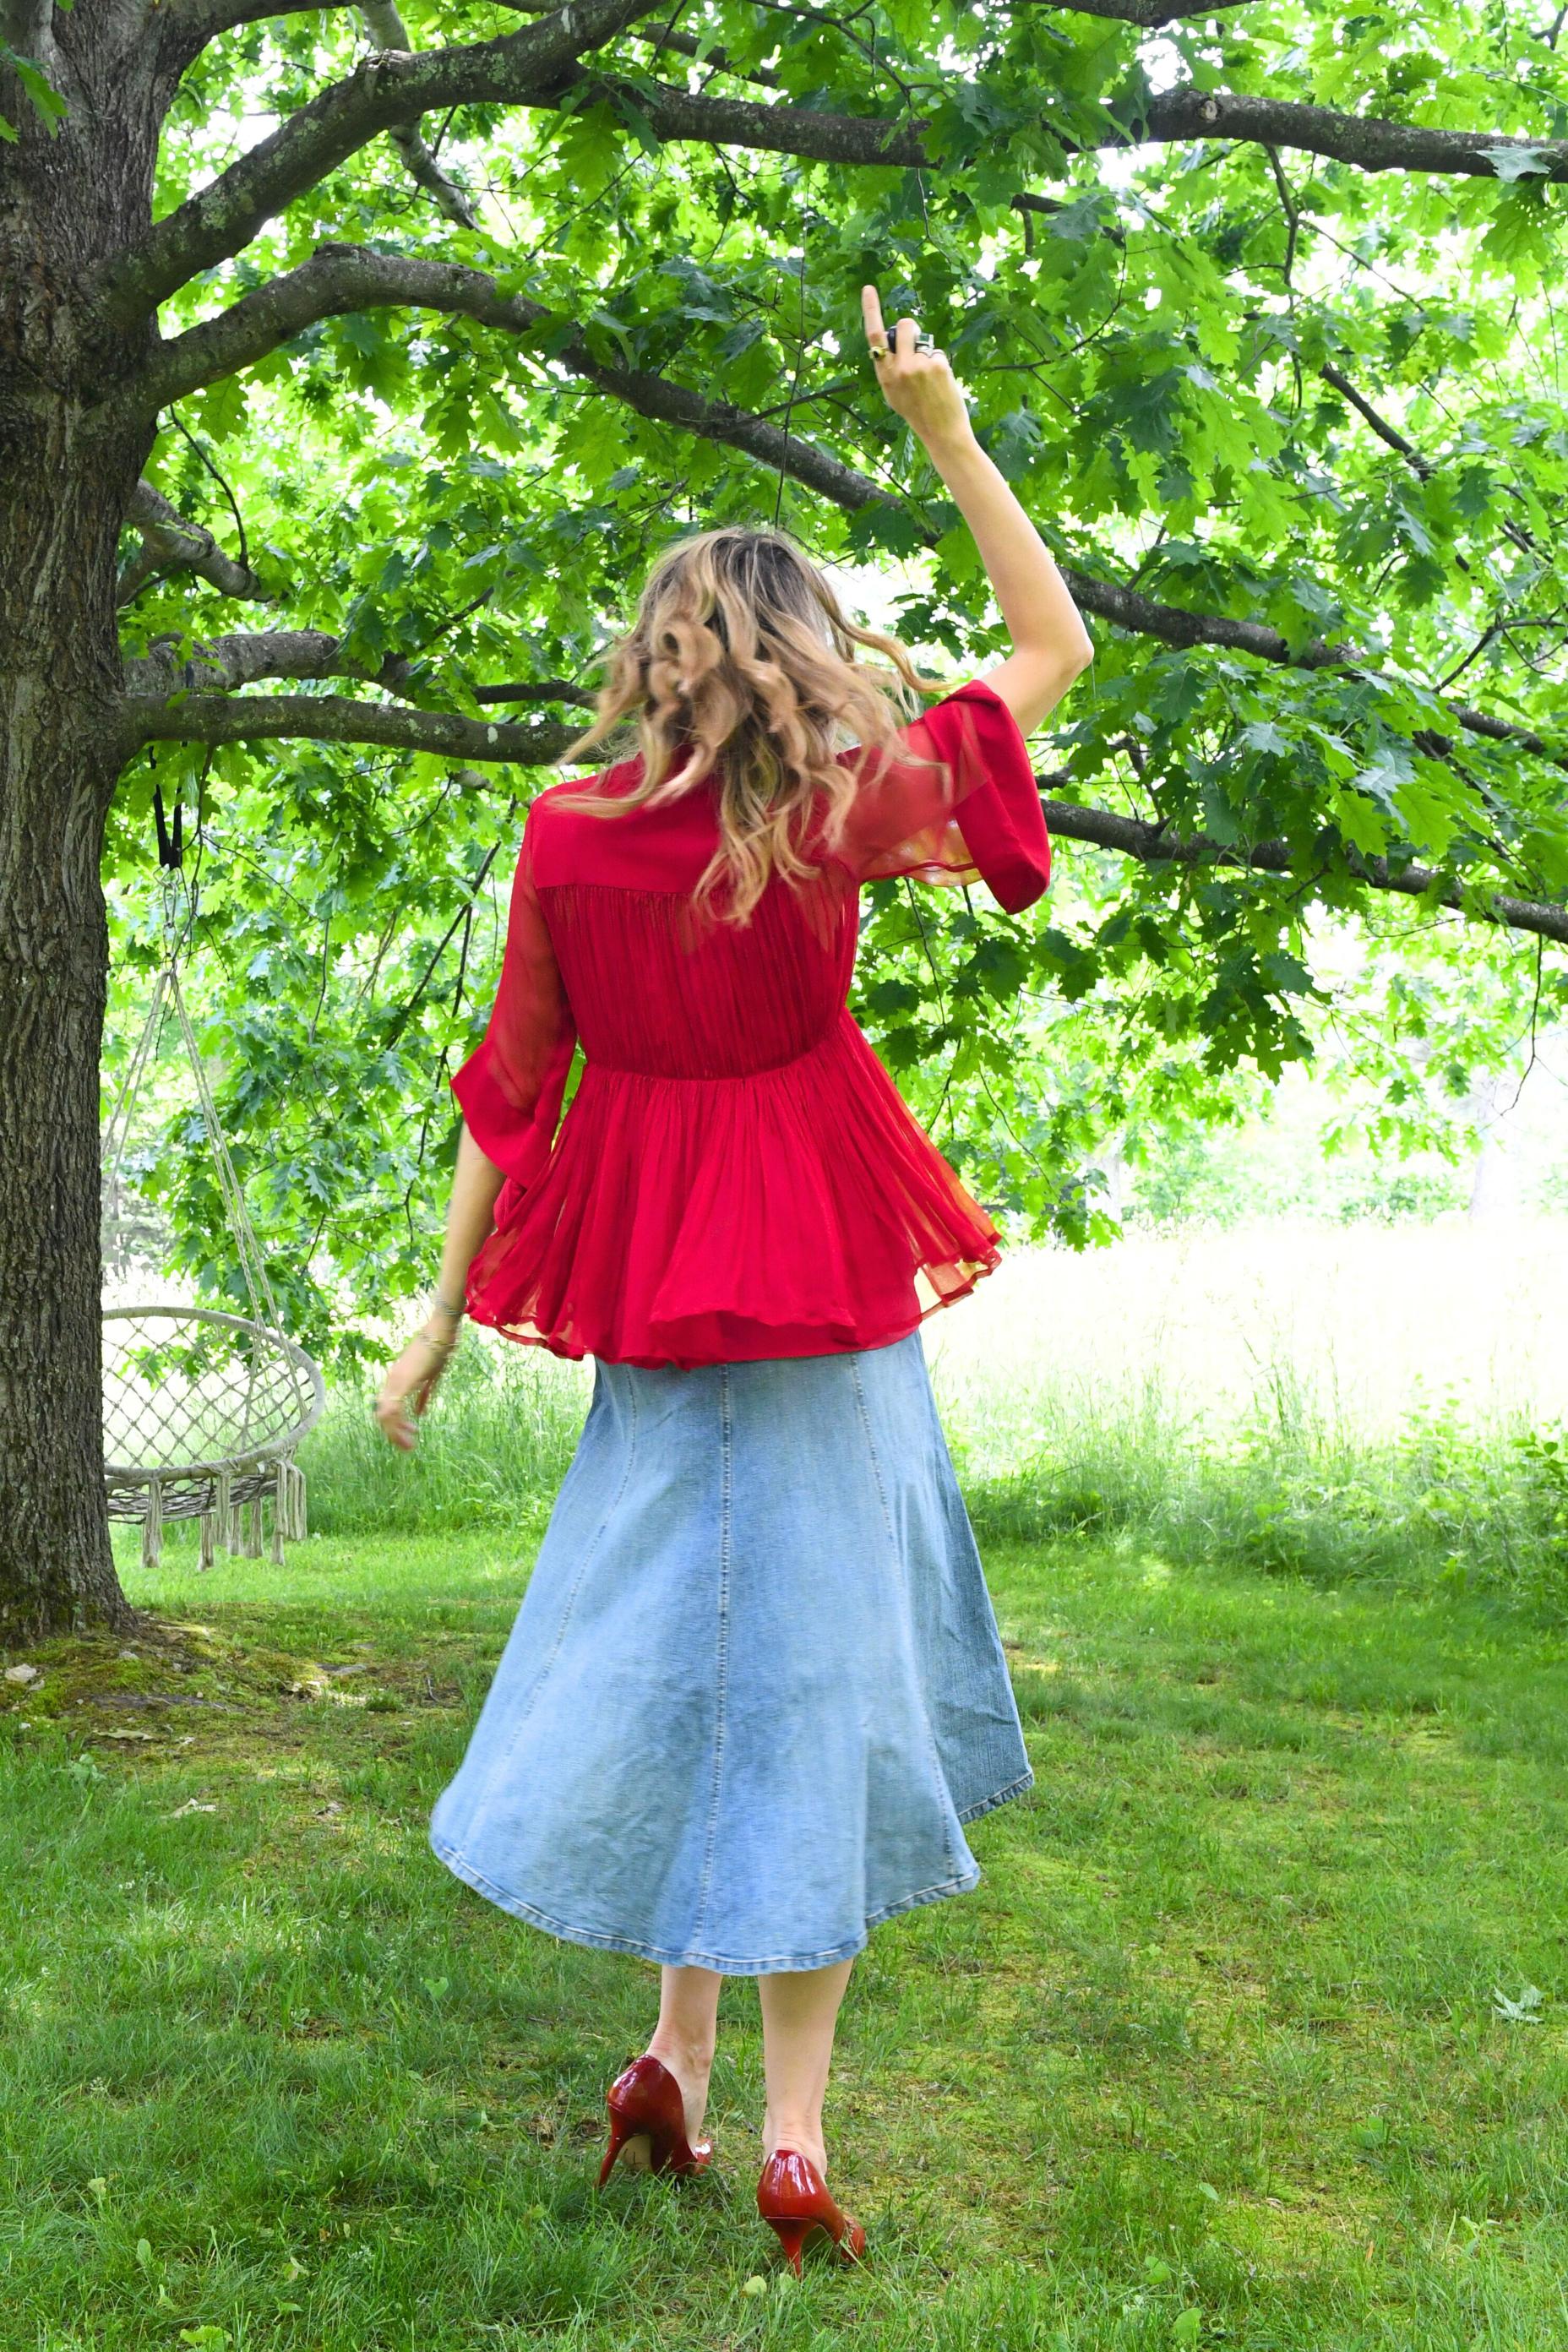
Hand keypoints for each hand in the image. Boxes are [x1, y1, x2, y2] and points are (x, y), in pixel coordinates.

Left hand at [374, 1324, 456, 1450]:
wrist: (441, 1330)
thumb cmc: (439, 1349)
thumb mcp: (431, 1377)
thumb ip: (423, 1396)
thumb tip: (419, 1414)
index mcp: (397, 1379)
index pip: (386, 1408)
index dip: (394, 1425)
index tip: (409, 1435)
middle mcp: (391, 1380)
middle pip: (382, 1415)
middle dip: (393, 1434)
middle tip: (407, 1446)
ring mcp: (395, 1380)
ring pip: (385, 1415)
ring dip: (395, 1433)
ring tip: (408, 1445)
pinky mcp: (402, 1380)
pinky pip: (393, 1408)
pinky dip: (399, 1424)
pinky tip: (410, 1433)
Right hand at [861, 284, 972, 451]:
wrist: (941, 432)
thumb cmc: (918, 414)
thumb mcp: (895, 394)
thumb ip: (892, 369)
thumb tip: (896, 344)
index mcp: (885, 375)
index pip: (874, 336)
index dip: (871, 310)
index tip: (869, 288)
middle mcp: (899, 368)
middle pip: (904, 326)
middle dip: (911, 328)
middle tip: (917, 347)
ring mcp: (918, 365)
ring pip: (923, 341)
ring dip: (927, 353)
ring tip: (931, 380)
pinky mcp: (937, 364)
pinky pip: (937, 352)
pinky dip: (940, 365)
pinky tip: (941, 384)